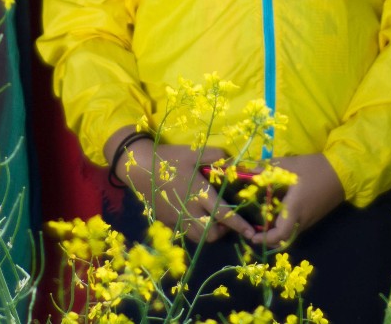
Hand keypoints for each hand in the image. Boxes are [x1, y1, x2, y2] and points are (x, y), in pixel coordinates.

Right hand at [109, 134, 252, 244]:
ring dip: (208, 231)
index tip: (251, 232)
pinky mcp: (167, 222)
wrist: (139, 167)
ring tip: (210, 218)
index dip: (239, 224)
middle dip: (222, 230)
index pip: (224, 214)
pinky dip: (193, 229)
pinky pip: (184, 233)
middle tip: (225, 218)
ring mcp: (177, 219)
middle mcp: (189, 212)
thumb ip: (216, 156)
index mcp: (199, 195)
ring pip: (198, 237)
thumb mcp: (194, 152)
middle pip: (211, 234)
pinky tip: (192, 215)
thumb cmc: (169, 159)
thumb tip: (235, 161)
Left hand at [240, 153, 343, 248]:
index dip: (265, 239)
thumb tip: (252, 171)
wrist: (344, 172)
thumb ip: (271, 168)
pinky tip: (279, 209)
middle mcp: (302, 219)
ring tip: (263, 218)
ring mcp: (310, 219)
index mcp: (295, 208)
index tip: (252, 236)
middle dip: (268, 237)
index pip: (280, 234)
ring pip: (290, 232)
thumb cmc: (317, 168)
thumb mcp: (292, 164)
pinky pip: (297, 225)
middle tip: (255, 229)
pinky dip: (285, 223)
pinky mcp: (315, 215)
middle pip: (283, 237)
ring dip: (277, 230)